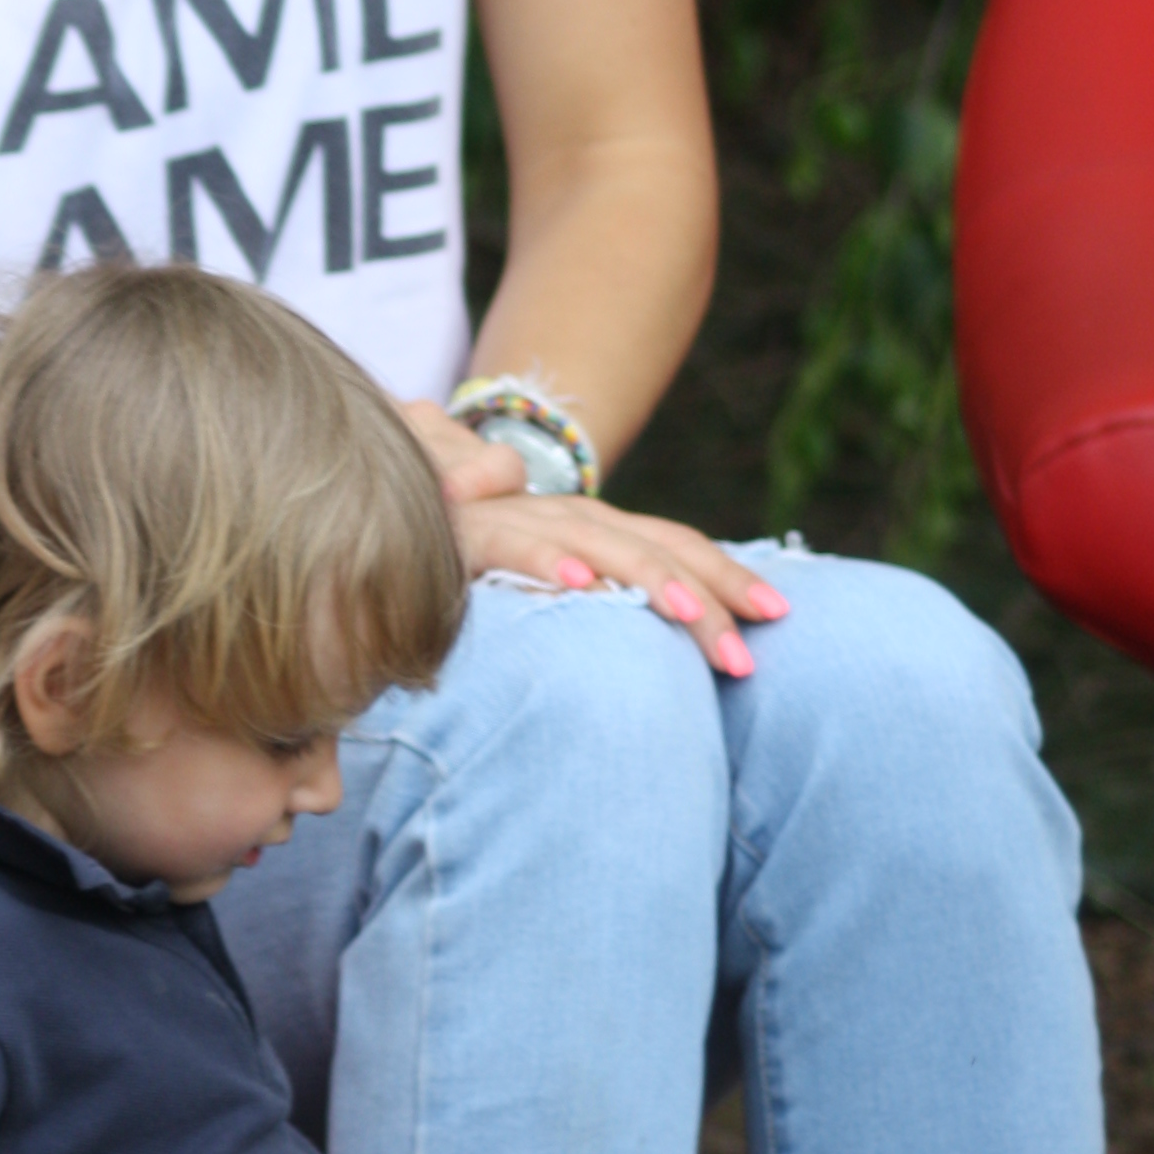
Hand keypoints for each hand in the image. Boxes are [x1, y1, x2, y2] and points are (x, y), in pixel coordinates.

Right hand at [403, 399, 789, 676]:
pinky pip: (511, 544)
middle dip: (707, 594)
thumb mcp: (531, 580)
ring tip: (692, 615)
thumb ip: (581, 595)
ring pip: (595, 543)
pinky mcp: (463, 531)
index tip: (779, 614)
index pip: (669, 544)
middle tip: (750, 654)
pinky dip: (547, 560)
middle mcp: (561, 515)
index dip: (724, 574)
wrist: (374, 498)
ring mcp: (516, 518)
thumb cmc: (457, 557)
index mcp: (586, 528)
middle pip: (650, 547)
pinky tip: (582, 586)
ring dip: (645, 578)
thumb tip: (636, 626)